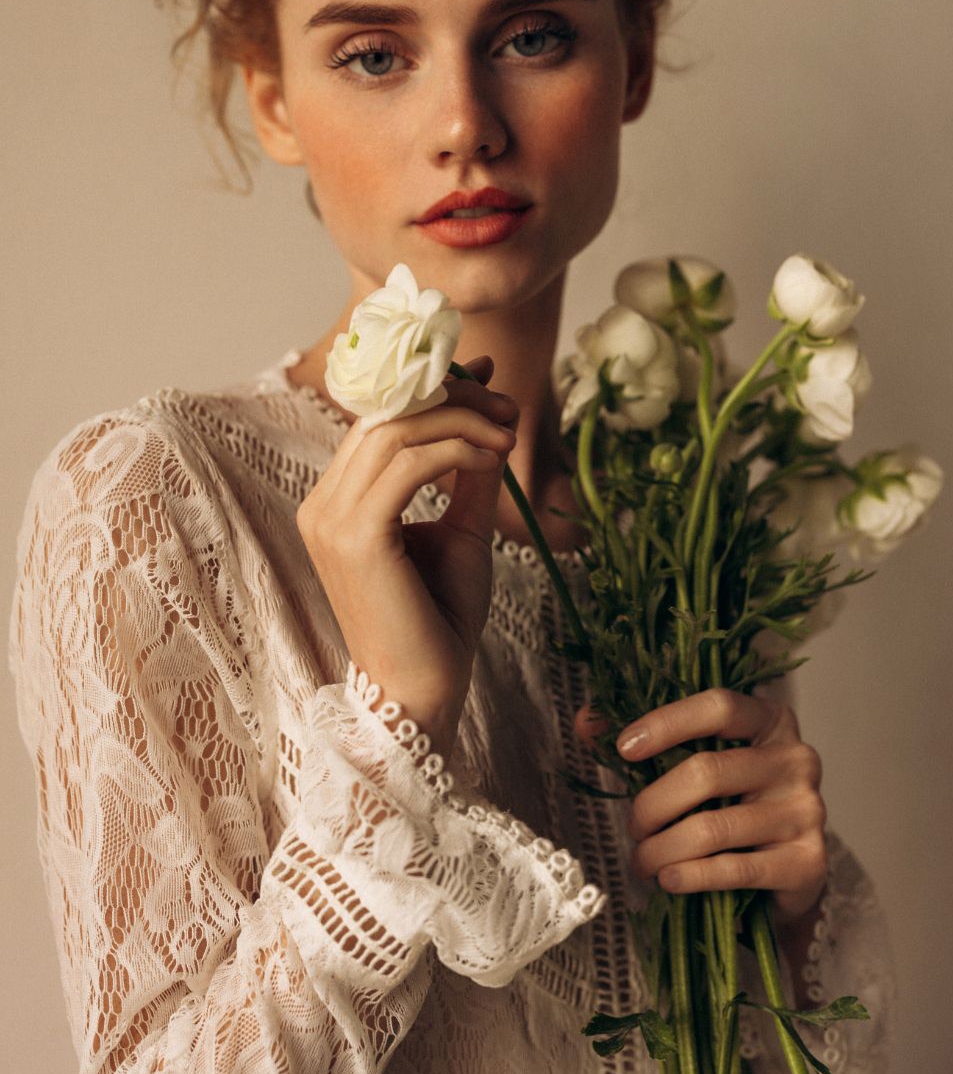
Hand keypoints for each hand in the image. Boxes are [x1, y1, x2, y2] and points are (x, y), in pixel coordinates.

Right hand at [297, 355, 516, 757]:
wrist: (423, 691)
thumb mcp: (460, 529)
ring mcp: (330, 519)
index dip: (435, 392)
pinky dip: (456, 450)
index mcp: (336, 501)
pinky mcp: (354, 537)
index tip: (491, 382)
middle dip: (454, 400)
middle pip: (386, 416)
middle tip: (509, 408)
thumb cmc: (440, 619)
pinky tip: (494, 458)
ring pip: (396, 432)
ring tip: (509, 433)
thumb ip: (466, 473)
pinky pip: (407, 465)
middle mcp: (322, 504)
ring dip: (461, 421)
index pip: (379, 421)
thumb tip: (490, 415)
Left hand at [574, 688, 827, 924]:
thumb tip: (585, 722)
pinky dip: (690, 876)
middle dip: (653, 804)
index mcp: (770, 720)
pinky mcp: (808, 862)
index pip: (719, 706)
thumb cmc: (734, 804)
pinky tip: (668, 880)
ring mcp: (807, 811)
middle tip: (632, 828)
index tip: (624, 748)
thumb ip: (648, 739)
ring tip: (643, 862)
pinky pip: (734, 869)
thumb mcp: (699, 762)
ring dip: (663, 849)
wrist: (788, 871)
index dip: (667, 723)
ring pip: (713, 827)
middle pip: (707, 771)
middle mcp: (797, 759)